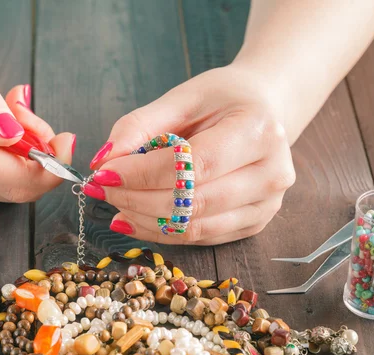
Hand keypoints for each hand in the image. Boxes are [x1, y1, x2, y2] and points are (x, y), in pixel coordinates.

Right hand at [0, 10, 73, 201]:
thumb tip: (14, 138)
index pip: (18, 181)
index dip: (53, 166)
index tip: (65, 137)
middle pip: (17, 188)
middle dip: (39, 155)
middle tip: (25, 110)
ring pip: (3, 185)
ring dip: (20, 153)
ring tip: (6, 108)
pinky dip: (2, 157)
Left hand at [87, 65, 294, 244]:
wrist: (266, 111)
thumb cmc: (223, 100)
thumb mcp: (181, 98)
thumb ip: (139, 126)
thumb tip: (103, 162)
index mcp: (258, 130)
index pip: (192, 165)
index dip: (142, 174)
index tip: (104, 173)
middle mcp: (271, 172)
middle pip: (192, 202)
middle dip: (137, 198)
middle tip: (102, 188)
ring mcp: (267, 204)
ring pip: (194, 227)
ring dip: (145, 219)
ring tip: (116, 202)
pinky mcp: (255, 223)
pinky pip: (201, 237)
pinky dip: (162, 230)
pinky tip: (136, 217)